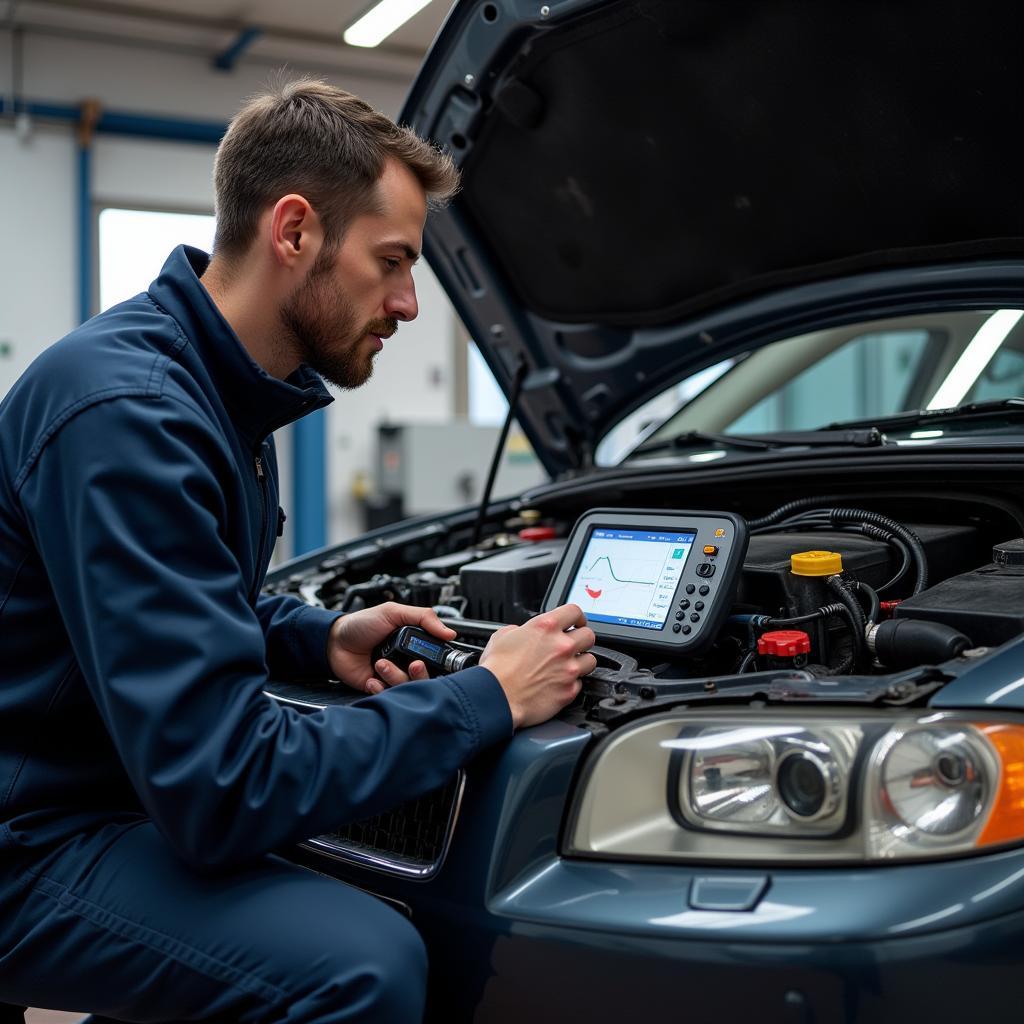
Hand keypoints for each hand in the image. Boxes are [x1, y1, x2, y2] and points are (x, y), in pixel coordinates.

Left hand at [327, 602, 456, 694]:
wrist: (335, 642)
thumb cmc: (362, 624)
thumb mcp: (393, 612)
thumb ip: (424, 618)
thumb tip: (450, 632)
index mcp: (414, 643)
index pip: (435, 657)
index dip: (437, 662)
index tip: (427, 658)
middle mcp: (406, 660)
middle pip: (424, 676)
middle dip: (419, 673)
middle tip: (412, 664)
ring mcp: (393, 675)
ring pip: (407, 686)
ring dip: (394, 676)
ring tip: (380, 663)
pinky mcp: (379, 688)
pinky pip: (388, 695)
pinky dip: (380, 687)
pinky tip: (372, 678)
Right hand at [479, 604, 596, 728]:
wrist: (495, 698)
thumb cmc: (496, 670)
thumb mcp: (502, 636)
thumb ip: (520, 630)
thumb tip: (524, 632)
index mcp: (545, 627)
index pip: (574, 611)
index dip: (577, 616)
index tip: (576, 622)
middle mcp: (561, 646)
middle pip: (589, 635)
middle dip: (581, 639)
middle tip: (572, 645)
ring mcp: (568, 669)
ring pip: (591, 660)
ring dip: (581, 662)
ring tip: (568, 666)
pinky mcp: (569, 691)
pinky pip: (580, 683)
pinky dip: (571, 683)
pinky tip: (558, 684)